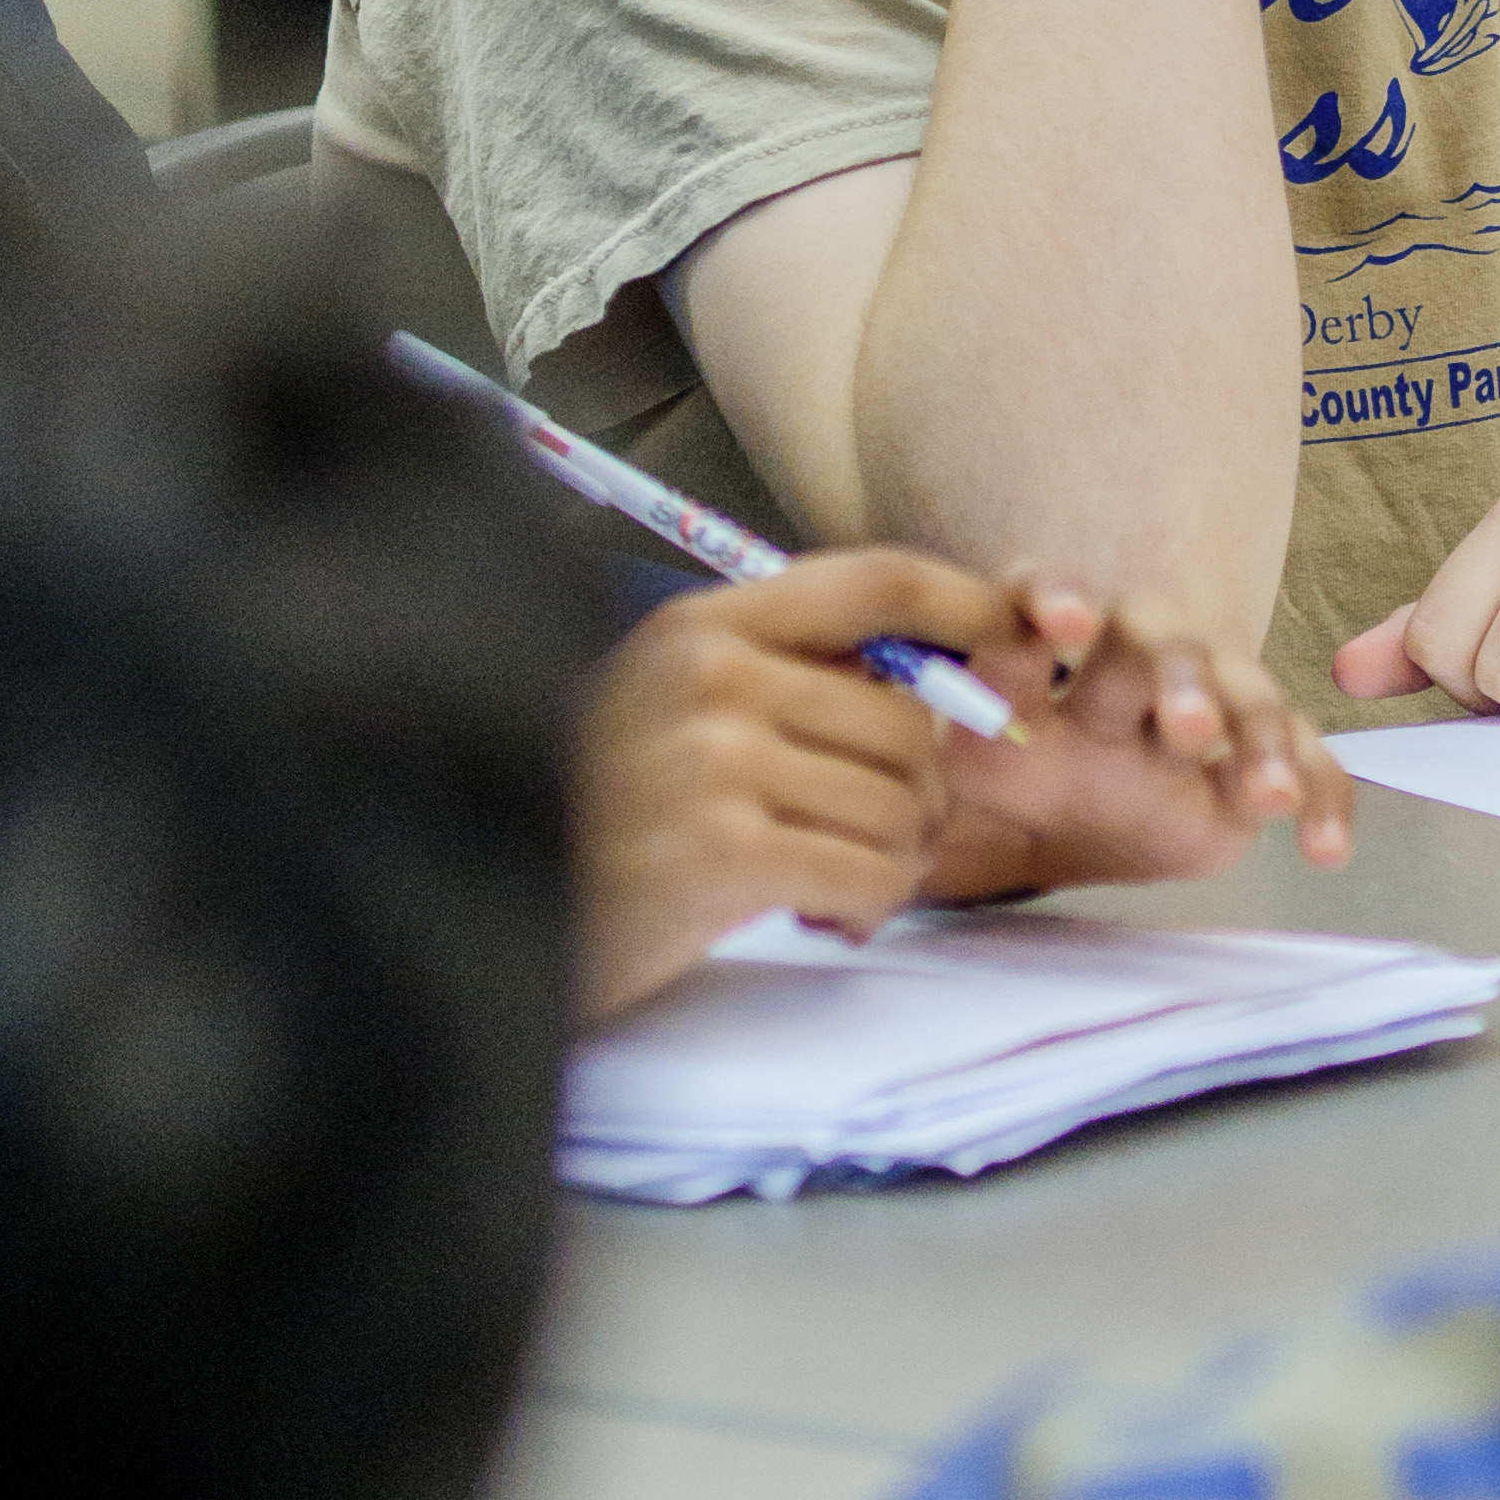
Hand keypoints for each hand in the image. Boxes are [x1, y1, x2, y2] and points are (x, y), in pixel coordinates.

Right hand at [572, 552, 996, 1014]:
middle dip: (919, 797)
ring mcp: (713, 760)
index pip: (875, 582)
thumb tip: (934, 690)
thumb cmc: (594, 819)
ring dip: (891, 865)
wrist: (480, 906)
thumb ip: (781, 681)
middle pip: (908, 720)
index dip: (966, 606)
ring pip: (899, 805)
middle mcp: (710, 675)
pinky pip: (870, 873)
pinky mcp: (721, 852)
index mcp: (703, 626)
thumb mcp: (671, 710)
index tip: (1020, 642)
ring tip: (829, 887)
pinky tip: (817, 917)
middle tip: (873, 845)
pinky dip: (865, 909)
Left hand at [923, 574, 1355, 900]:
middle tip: (1179, 724)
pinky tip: (1323, 852)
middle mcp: (1129, 663)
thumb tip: (921, 755)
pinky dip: (1320, 801)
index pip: (1046, 598)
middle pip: (1162, 645)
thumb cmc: (1008, 769)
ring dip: (1256, 740)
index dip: (1056, 602)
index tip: (1062, 625)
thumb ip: (945, 749)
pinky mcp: (1252, 764)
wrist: (1067, 819)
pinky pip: (1306, 765)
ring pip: (1245, 698)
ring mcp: (1203, 708)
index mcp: (1045, 647)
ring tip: (1266, 796)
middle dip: (1175, 678)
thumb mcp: (958, 764)